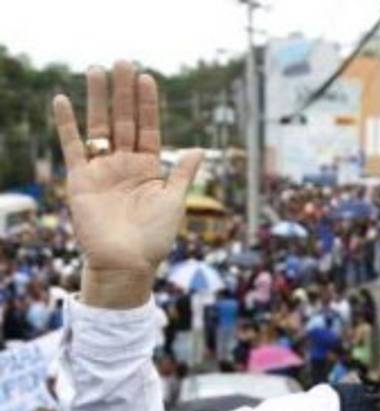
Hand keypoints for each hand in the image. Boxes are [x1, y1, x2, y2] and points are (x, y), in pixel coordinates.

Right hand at [52, 62, 202, 303]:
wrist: (127, 263)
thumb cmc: (154, 238)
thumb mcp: (174, 202)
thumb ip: (182, 174)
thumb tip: (198, 149)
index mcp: (148, 170)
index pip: (147, 129)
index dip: (147, 105)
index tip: (147, 78)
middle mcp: (124, 165)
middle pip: (123, 121)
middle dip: (124, 93)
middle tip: (123, 61)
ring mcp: (102, 170)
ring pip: (99, 126)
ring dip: (98, 98)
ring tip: (97, 69)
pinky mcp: (81, 179)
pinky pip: (73, 146)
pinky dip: (67, 124)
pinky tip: (63, 99)